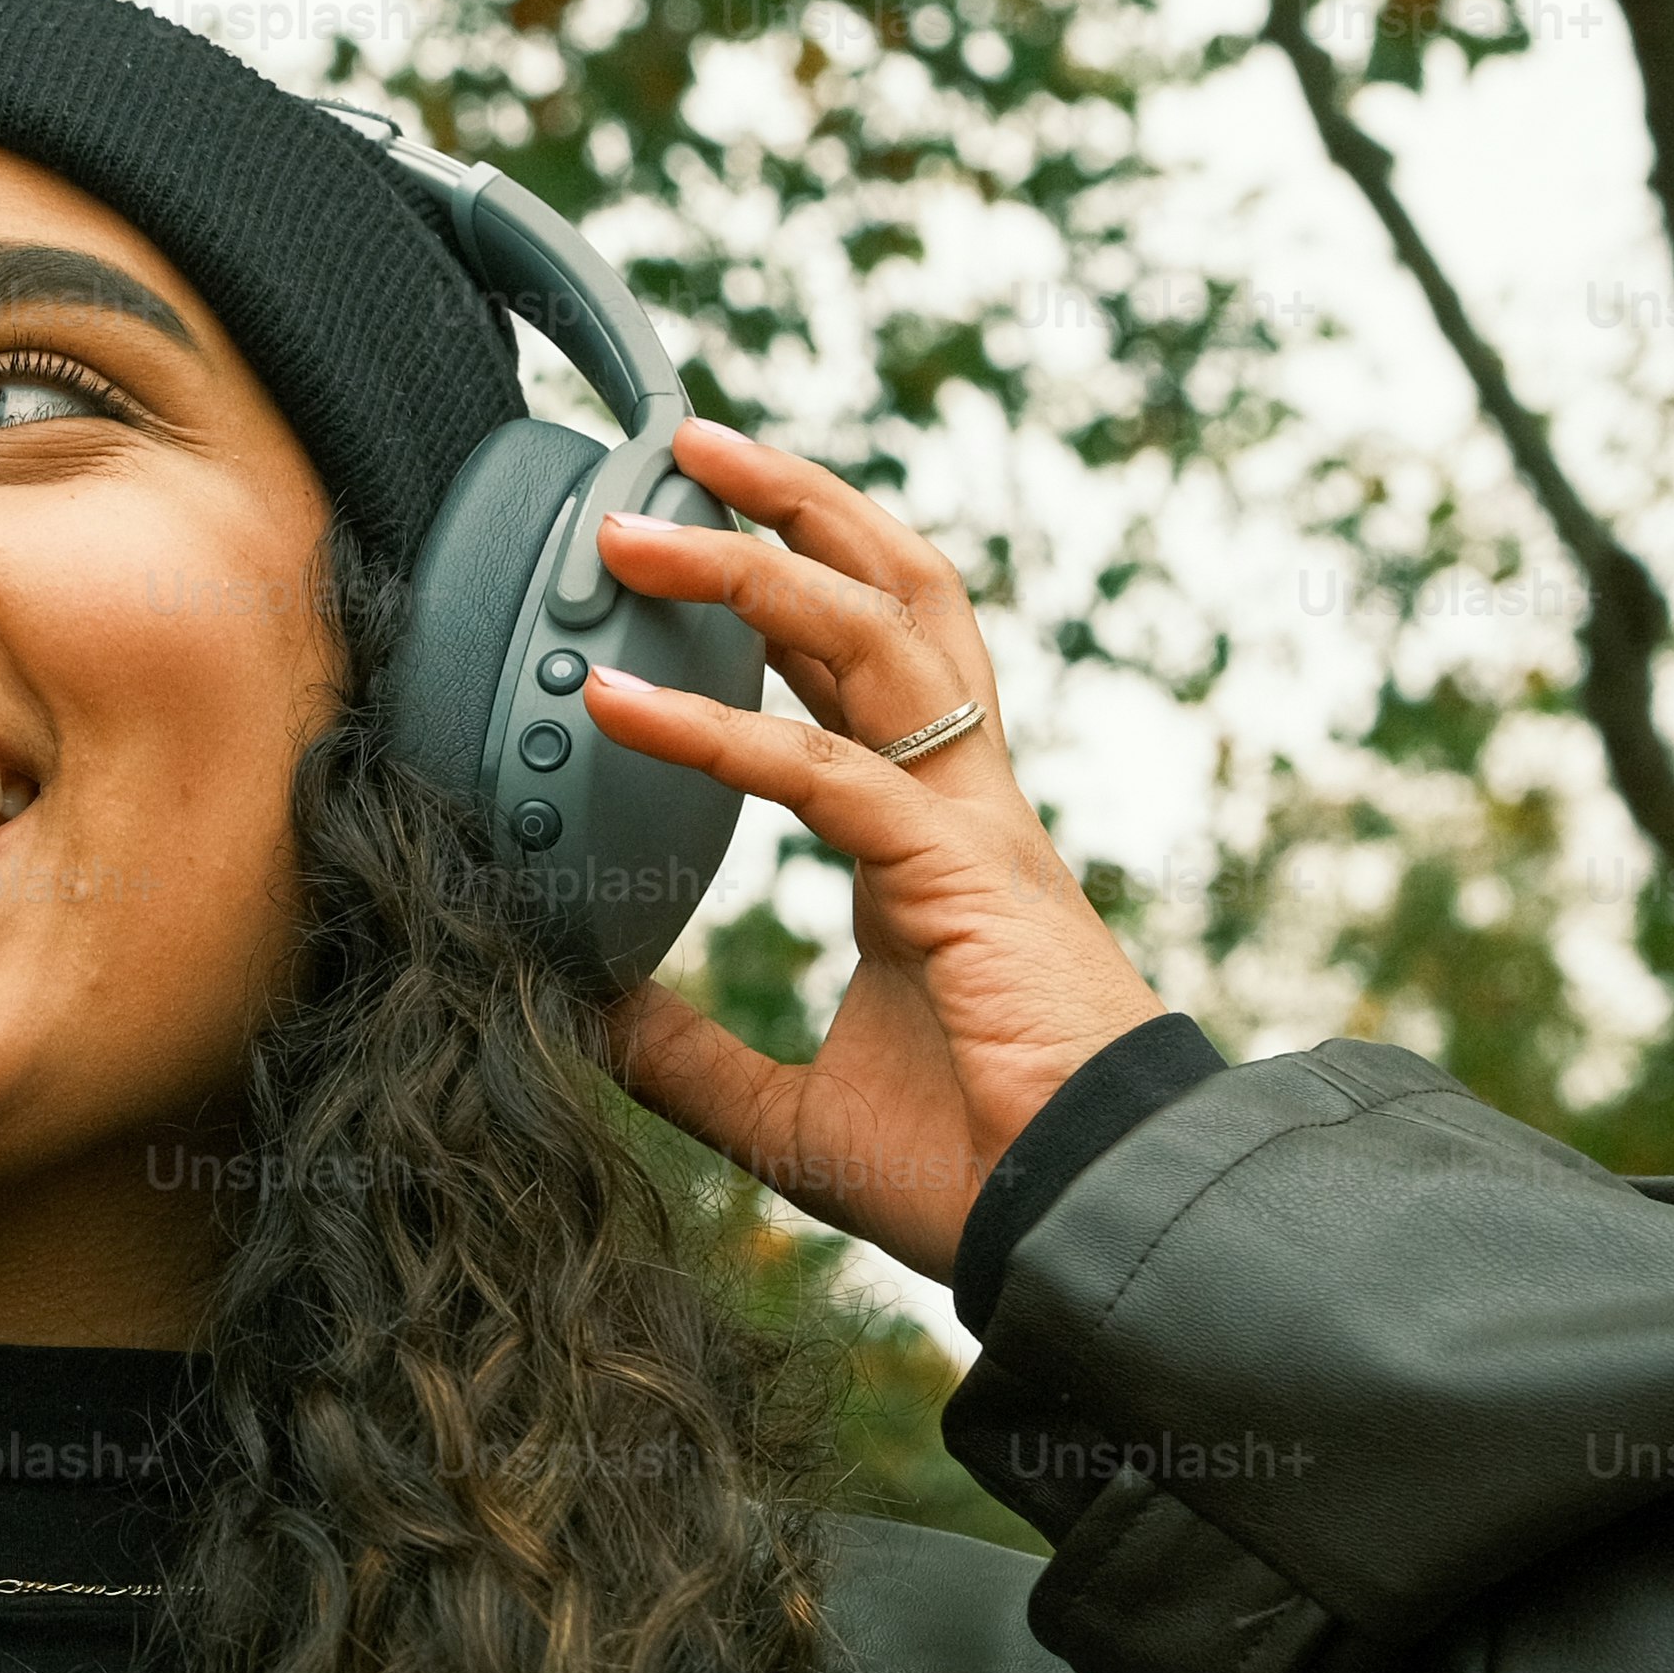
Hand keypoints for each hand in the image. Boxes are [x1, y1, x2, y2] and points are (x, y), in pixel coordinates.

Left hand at [571, 417, 1168, 1279]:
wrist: (1083, 1228)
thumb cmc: (975, 1170)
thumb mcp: (788, 1111)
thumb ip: (691, 1056)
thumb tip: (590, 1016)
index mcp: (932, 841)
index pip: (863, 673)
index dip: (789, 587)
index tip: (699, 530)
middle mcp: (959, 804)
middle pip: (890, 600)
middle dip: (793, 506)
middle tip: (683, 444)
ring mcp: (968, 827)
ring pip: (872, 638)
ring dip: (749, 564)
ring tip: (638, 519)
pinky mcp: (958, 876)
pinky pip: (825, 774)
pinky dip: (715, 729)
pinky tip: (620, 703)